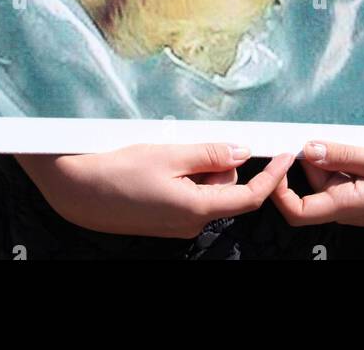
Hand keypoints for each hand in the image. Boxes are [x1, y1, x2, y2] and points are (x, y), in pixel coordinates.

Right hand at [16, 143, 295, 238]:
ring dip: (196, 166)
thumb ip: (210, 153)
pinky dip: (183, 174)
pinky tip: (157, 163)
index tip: (285, 155)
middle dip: (218, 161)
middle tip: (188, 141)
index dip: (271, 176)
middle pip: (225, 187)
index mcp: (198, 209)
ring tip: (164, 151)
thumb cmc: (120, 169)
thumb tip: (243, 151)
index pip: (249, 196)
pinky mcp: (163, 219)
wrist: (78, 189)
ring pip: (205, 188)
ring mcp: (176, 224)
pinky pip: (187, 193)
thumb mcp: (170, 153)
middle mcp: (191, 223)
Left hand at [270, 141, 363, 233]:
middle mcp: (347, 207)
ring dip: (334, 154)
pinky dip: (348, 158)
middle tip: (326, 130)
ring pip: (329, 176)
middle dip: (312, 156)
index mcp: (347, 205)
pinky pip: (347, 175)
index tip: (280, 156)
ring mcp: (357, 201)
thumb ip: (345, 155)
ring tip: (356, 137)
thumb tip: (307, 149)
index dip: (278, 188)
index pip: (296, 210)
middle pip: (311, 184)